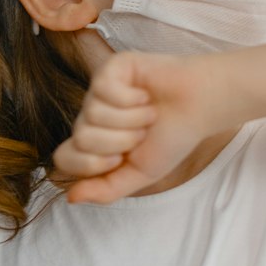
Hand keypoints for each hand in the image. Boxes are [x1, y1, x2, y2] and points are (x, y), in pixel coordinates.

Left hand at [51, 48, 227, 204]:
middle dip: (119, 141)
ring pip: (92, 114)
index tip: (122, 158)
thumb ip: (106, 189)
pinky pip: (103, 90)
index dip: (91, 164)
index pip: (64, 158)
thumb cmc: (173, 138)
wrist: (202, 107)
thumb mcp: (141, 174)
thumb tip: (71, 197)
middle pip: (80, 138)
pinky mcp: (111, 68)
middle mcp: (91, 115)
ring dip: (131, 120)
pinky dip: (132, 99)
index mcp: (95, 141)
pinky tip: (146, 95)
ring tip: (150, 114)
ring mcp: (99, 90)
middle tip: (142, 133)